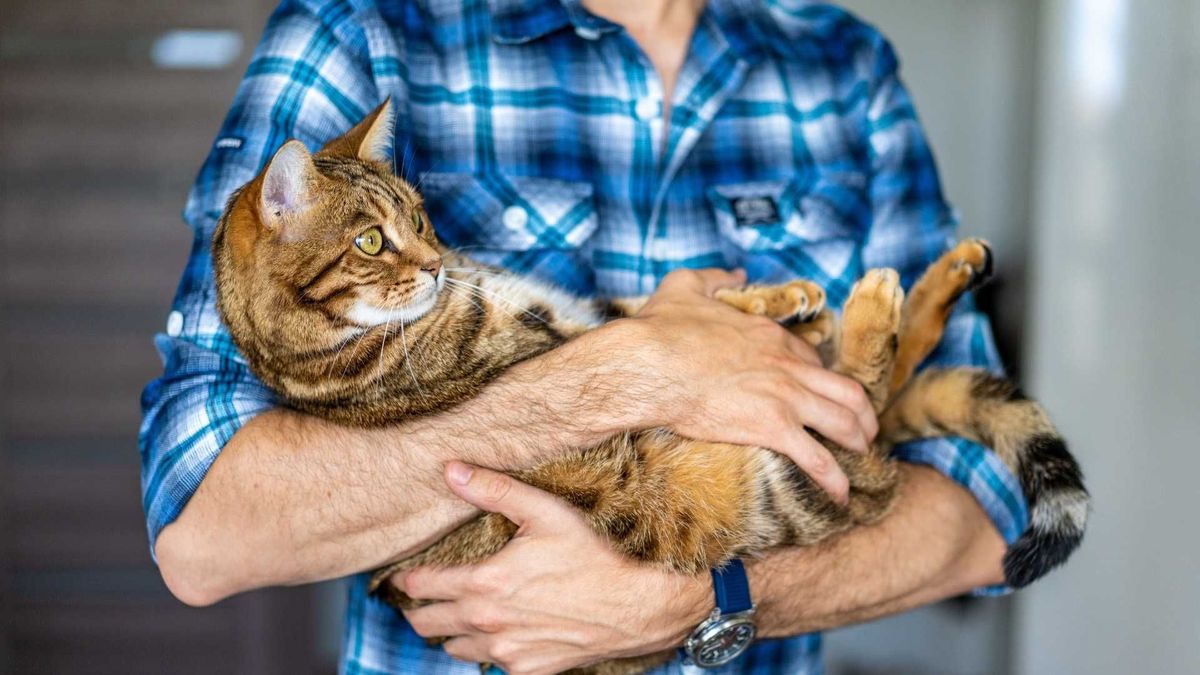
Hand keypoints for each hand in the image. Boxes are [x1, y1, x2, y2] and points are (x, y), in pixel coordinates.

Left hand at [396, 463, 710, 674]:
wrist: (638, 606)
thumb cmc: (594, 555)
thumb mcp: (545, 512)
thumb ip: (494, 491)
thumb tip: (450, 471)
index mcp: (485, 583)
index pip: (422, 585)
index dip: (406, 579)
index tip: (402, 574)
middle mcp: (488, 624)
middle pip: (426, 624)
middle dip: (418, 608)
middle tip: (421, 596)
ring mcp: (506, 653)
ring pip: (453, 648)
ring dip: (449, 631)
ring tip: (456, 613)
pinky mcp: (527, 671)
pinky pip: (489, 665)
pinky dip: (485, 650)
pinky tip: (498, 631)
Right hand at [605, 268, 875, 503]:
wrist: (647, 366)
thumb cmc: (659, 330)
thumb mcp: (685, 286)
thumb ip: (715, 277)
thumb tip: (736, 272)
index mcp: (770, 336)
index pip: (813, 359)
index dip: (822, 379)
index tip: (821, 394)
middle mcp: (787, 365)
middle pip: (846, 390)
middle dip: (863, 414)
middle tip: (864, 431)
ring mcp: (784, 397)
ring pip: (844, 422)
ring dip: (859, 443)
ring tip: (862, 460)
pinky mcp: (772, 428)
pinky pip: (818, 458)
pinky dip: (836, 478)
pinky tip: (841, 495)